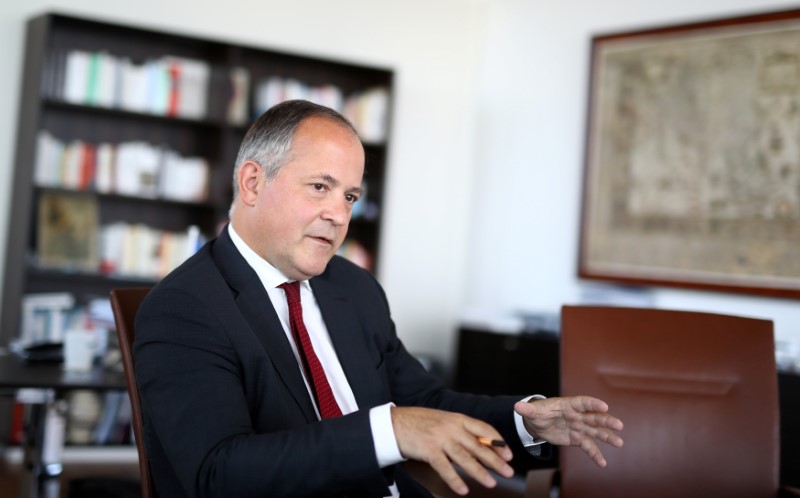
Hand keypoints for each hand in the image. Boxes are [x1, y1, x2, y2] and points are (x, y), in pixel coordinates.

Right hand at [392, 406, 513, 495]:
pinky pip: (444, 468)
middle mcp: (452, 428)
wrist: (395, 422)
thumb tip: (479, 445)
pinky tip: (462, 489)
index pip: (484, 429)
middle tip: (508, 472)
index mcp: (457, 419)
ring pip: (465, 458)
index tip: (508, 454)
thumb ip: (461, 431)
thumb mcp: (444, 421)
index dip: (498, 442)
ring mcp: (440, 439)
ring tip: (491, 483)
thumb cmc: (419, 422)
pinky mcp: (429, 450)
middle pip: (478, 446)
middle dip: (495, 461)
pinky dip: (454, 480)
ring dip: (479, 472)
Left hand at [514, 396, 622, 466]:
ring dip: (607, 437)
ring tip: (619, 443)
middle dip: (606, 421)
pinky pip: (588, 447)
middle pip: (594, 417)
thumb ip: (527, 410)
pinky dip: (595, 455)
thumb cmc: (538, 412)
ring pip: (595, 431)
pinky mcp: (577, 439)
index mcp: (568, 405)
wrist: (538, 424)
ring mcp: (579, 427)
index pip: (582, 403)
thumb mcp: (532, 411)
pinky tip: (602, 463)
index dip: (593, 404)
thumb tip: (517, 407)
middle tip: (619, 425)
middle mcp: (577, 416)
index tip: (604, 407)